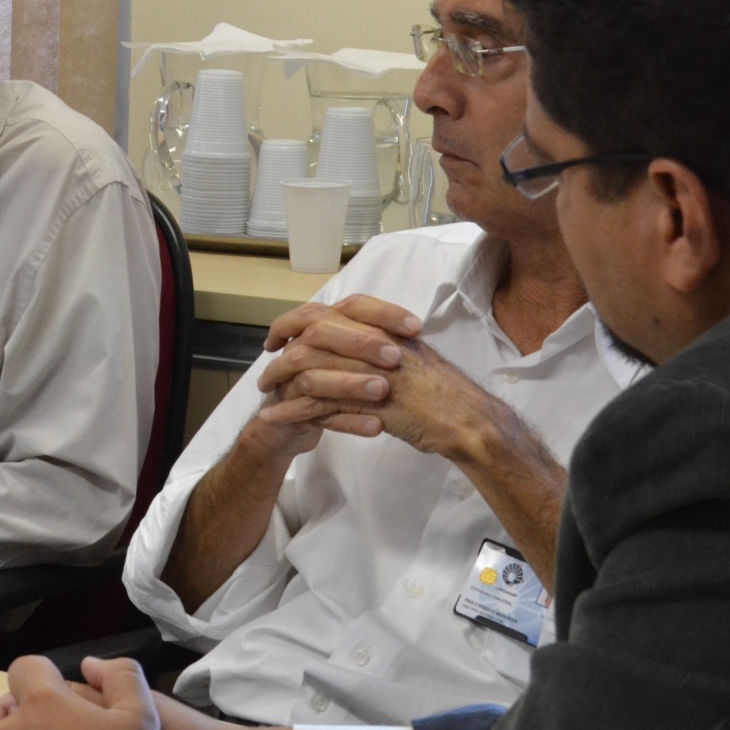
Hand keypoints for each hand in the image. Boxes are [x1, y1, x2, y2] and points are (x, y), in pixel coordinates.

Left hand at [263, 295, 503, 459]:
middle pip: (309, 333)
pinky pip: (313, 402)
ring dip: (279, 379)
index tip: (282, 332)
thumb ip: (382, 348)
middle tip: (266, 360)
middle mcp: (370, 341)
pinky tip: (271, 418)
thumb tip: (358, 346)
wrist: (466, 418)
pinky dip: (289, 410)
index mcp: (381, 327)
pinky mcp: (361, 401)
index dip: (299, 318)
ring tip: (263, 392)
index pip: (330, 310)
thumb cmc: (445, 392)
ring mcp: (364, 369)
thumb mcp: (412, 357)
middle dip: (281, 346)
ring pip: (306, 366)